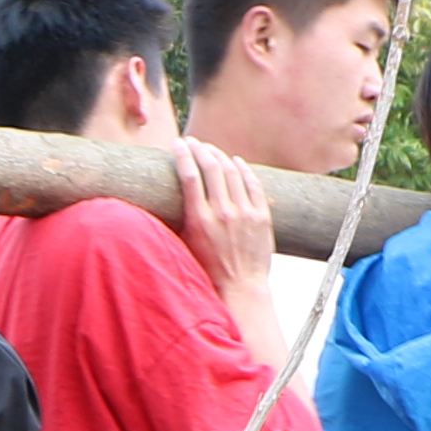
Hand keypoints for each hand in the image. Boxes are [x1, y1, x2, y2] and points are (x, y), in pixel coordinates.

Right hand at [169, 135, 278, 305]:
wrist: (240, 288)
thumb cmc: (209, 271)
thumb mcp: (186, 245)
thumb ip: (181, 219)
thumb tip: (169, 198)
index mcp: (200, 220)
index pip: (189, 176)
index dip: (183, 155)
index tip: (178, 143)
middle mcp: (223, 213)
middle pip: (212, 168)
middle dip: (201, 149)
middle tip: (193, 142)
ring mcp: (245, 214)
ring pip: (232, 172)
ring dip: (220, 156)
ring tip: (211, 150)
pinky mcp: (261, 217)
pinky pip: (253, 184)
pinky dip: (244, 169)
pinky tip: (236, 162)